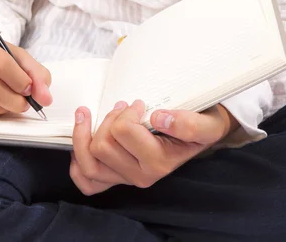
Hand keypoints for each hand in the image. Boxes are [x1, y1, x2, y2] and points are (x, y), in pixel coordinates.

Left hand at [70, 101, 237, 195]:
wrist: (202, 136)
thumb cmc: (200, 126)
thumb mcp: (207, 123)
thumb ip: (189, 124)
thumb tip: (159, 119)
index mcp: (159, 163)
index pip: (124, 133)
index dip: (127, 112)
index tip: (138, 103)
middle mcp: (141, 176)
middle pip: (101, 147)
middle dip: (107, 120)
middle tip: (121, 106)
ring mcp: (126, 179)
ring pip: (88, 163)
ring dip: (84, 135)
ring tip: (88, 115)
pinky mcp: (116, 178)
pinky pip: (87, 181)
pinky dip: (78, 163)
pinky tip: (82, 142)